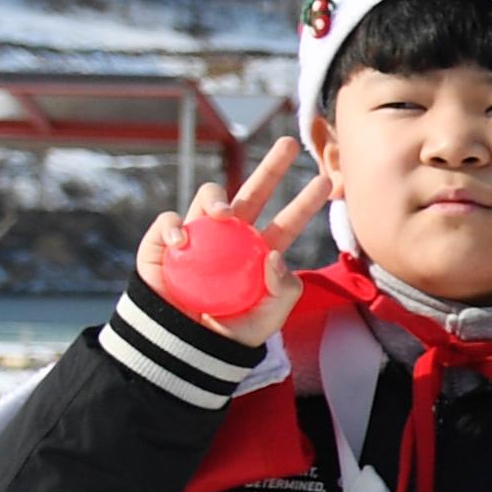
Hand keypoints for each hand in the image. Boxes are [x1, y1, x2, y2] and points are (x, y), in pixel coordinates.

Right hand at [135, 136, 337, 344]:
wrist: (187, 347)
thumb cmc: (232, 332)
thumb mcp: (269, 318)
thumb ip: (283, 290)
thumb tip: (274, 254)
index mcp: (259, 249)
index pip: (287, 221)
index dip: (305, 202)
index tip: (326, 181)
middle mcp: (231, 235)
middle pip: (253, 193)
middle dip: (272, 166)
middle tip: (289, 145)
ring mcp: (198, 234)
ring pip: (209, 197)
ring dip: (217, 197)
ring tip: (224, 214)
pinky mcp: (164, 242)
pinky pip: (169, 222)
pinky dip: (174, 227)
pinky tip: (182, 242)